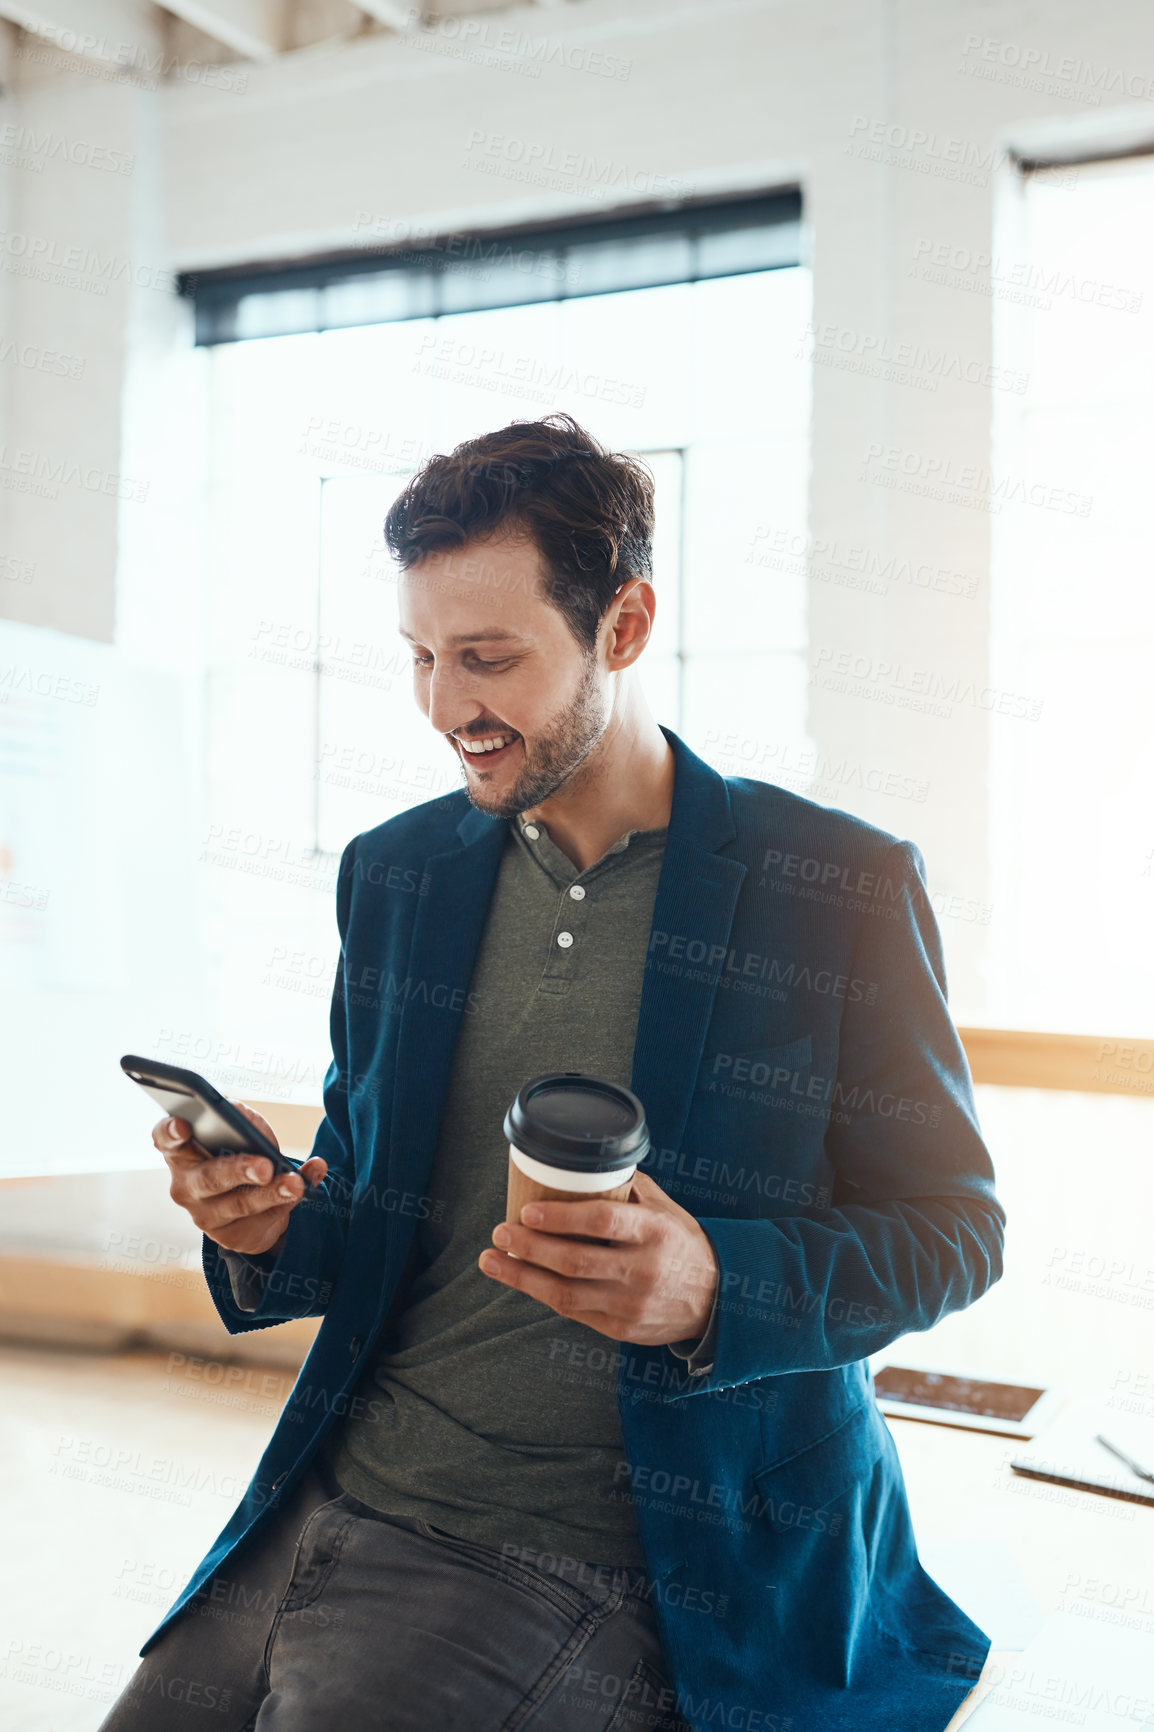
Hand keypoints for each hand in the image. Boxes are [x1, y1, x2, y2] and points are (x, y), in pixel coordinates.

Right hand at [156, 1102, 327, 1257]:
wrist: (254, 1200)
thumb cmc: (240, 1152)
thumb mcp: (242, 1130)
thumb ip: (243, 1120)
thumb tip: (253, 1127)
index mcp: (181, 1152)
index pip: (165, 1140)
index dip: (170, 1133)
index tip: (183, 1126)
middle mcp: (186, 1186)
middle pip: (209, 1179)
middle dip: (239, 1170)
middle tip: (264, 1166)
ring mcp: (206, 1216)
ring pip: (241, 1204)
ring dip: (272, 1192)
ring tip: (295, 1182)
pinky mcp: (232, 1238)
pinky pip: (264, 1221)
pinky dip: (289, 1201)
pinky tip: (306, 1185)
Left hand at [477, 1168, 718, 1346]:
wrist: (716, 1298)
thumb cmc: (682, 1243)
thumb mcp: (665, 1208)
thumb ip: (627, 1187)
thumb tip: (583, 1163)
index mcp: (654, 1231)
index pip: (603, 1222)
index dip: (562, 1217)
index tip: (527, 1210)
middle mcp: (642, 1270)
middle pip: (575, 1261)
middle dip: (529, 1247)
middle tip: (500, 1231)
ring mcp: (630, 1304)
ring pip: (567, 1294)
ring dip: (522, 1277)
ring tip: (491, 1260)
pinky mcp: (621, 1329)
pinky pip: (574, 1312)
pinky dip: (543, 1294)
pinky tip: (521, 1279)